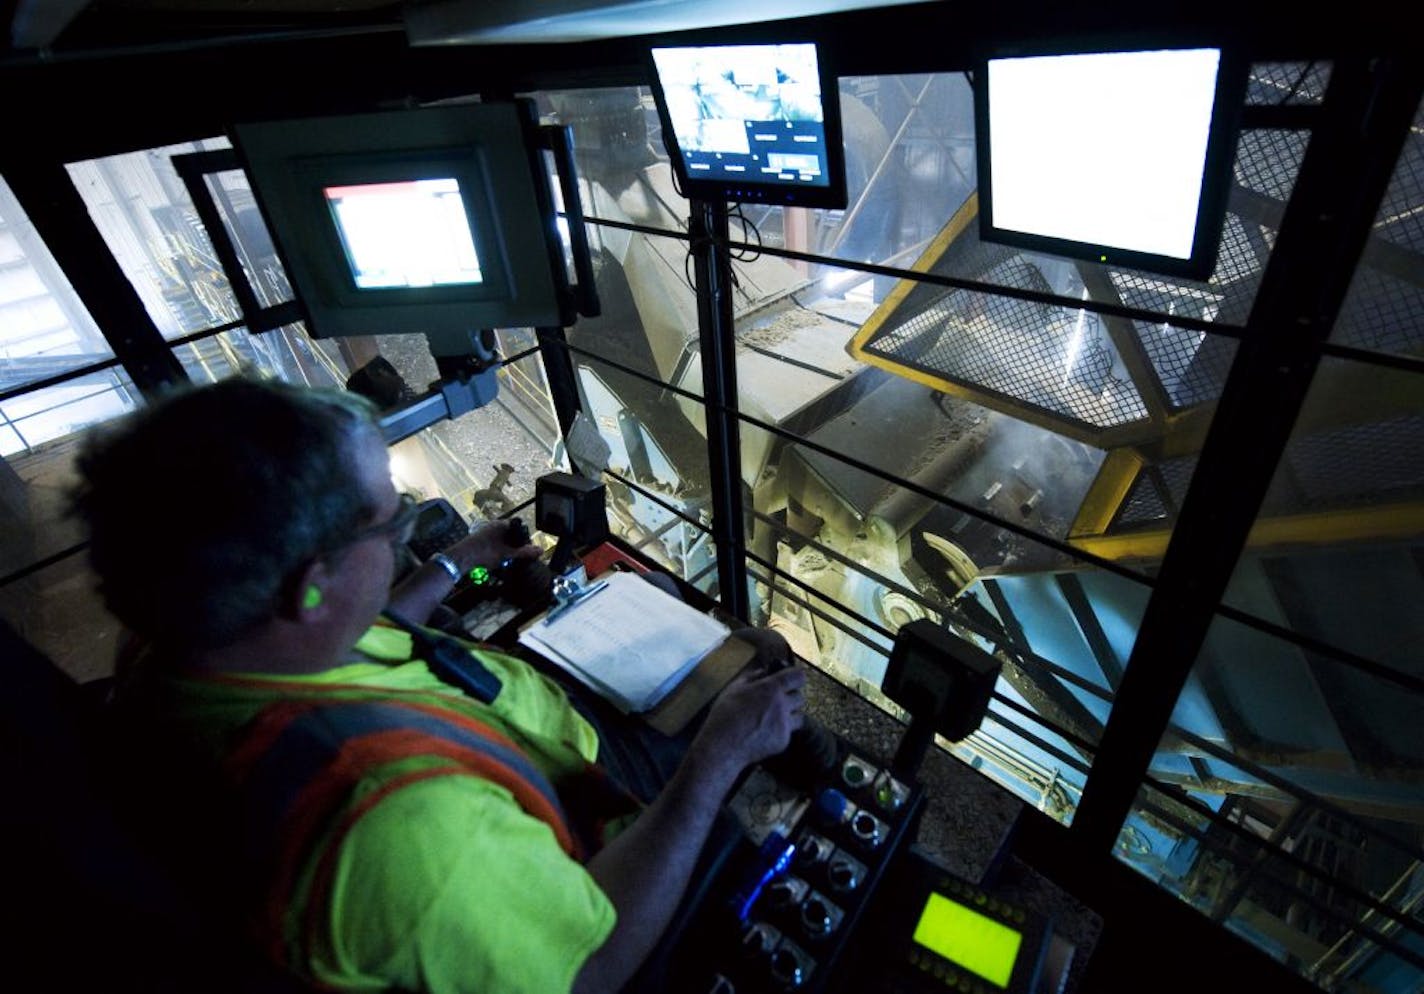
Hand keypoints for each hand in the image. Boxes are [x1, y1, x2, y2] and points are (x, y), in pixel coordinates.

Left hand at [444, 519, 539, 574]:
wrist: (460, 559)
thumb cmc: (484, 553)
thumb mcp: (506, 554)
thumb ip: (524, 552)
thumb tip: (540, 550)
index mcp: (500, 525)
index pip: (518, 526)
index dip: (524, 537)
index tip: (526, 549)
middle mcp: (492, 526)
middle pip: (510, 535)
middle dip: (514, 546)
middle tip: (517, 557)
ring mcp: (484, 533)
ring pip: (501, 542)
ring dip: (505, 551)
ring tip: (507, 561)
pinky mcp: (478, 542)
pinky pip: (492, 546)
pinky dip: (497, 553)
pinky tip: (496, 562)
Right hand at [689, 664, 806, 777]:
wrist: (722, 746)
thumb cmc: (725, 715)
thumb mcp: (734, 688)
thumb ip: (753, 676)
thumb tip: (765, 671)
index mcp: (771, 689)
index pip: (798, 676)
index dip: (795, 676)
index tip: (790, 679)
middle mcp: (781, 706)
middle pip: (800, 697)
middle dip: (790, 697)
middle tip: (777, 700)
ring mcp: (784, 725)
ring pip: (799, 716)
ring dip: (789, 715)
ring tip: (772, 718)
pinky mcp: (783, 741)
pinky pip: (789, 732)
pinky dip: (780, 731)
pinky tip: (764, 732)